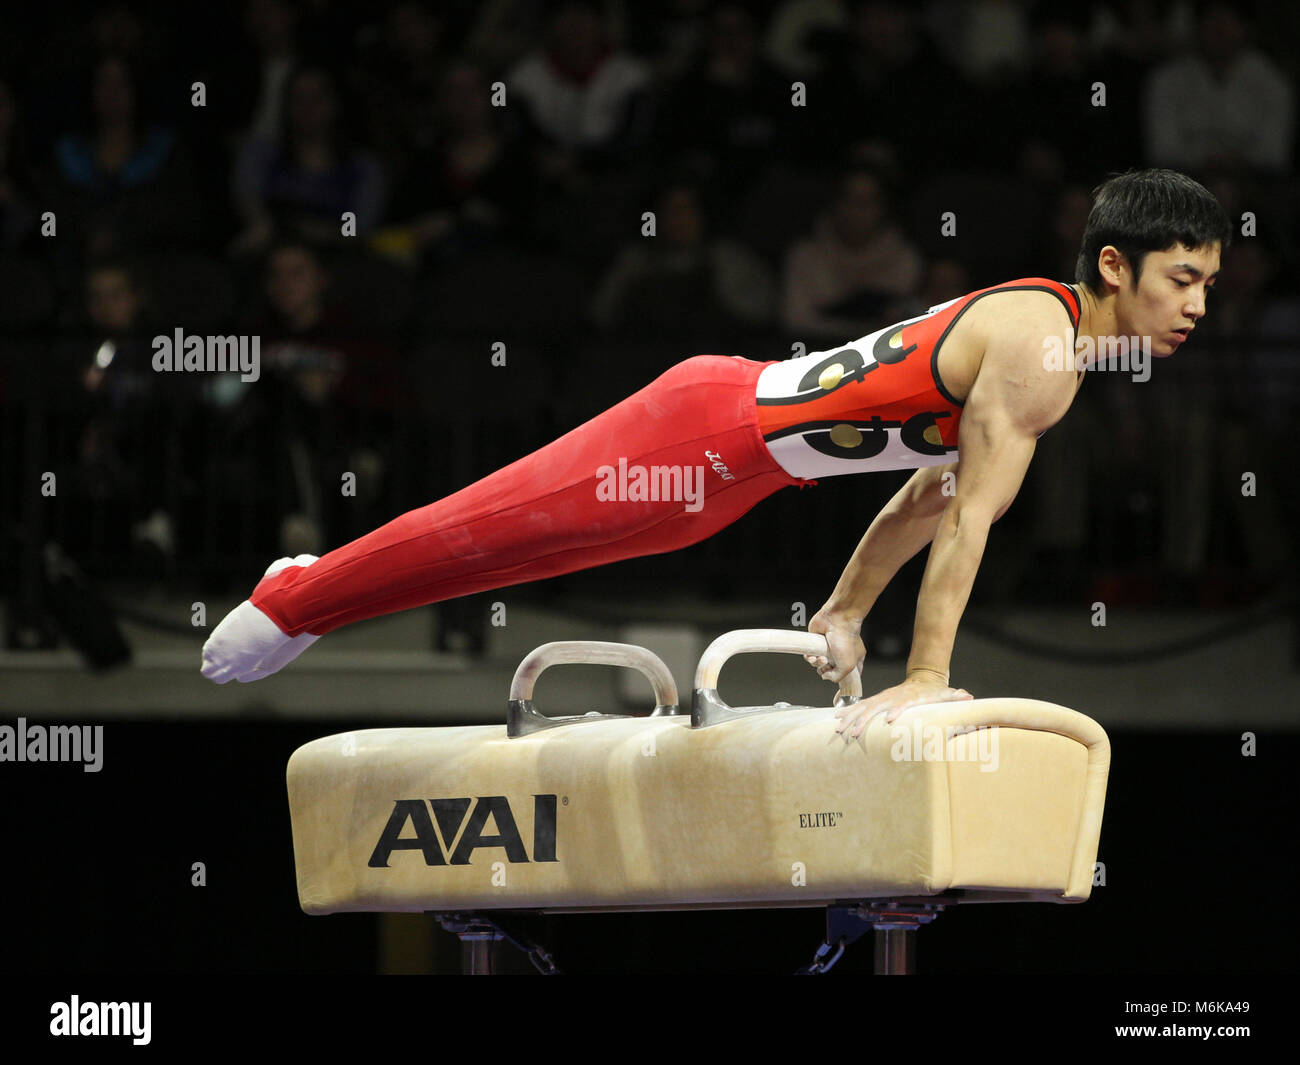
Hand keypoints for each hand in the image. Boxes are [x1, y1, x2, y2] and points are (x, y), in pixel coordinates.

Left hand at [805, 609, 864, 683]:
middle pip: (831, 671)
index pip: (850, 675)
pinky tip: (813, 656)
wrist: (835, 619)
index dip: (845, 681)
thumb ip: (837, 677)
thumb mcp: (848, 666)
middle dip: (827, 671)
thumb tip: (825, 676)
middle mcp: (840, 654)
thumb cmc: (846, 639)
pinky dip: (810, 658)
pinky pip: (810, 657)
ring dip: (817, 664)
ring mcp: (828, 649)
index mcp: (853, 659)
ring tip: (821, 658)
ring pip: (818, 665)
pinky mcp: (816, 643)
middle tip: (828, 666)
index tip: (840, 686)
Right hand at [833, 676, 972, 737]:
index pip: (901, 703)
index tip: (888, 720)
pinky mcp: (876, 701)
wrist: (923, 679)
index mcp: (908, 697)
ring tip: (839, 729)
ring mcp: (882, 698)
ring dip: (850, 718)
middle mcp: (892, 696)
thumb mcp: (947, 694)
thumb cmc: (935, 692)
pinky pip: (859, 707)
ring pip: (863, 707)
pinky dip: (847, 712)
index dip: (896, 710)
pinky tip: (836, 719)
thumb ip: (956, 697)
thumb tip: (968, 696)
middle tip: (853, 733)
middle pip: (875, 707)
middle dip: (863, 720)